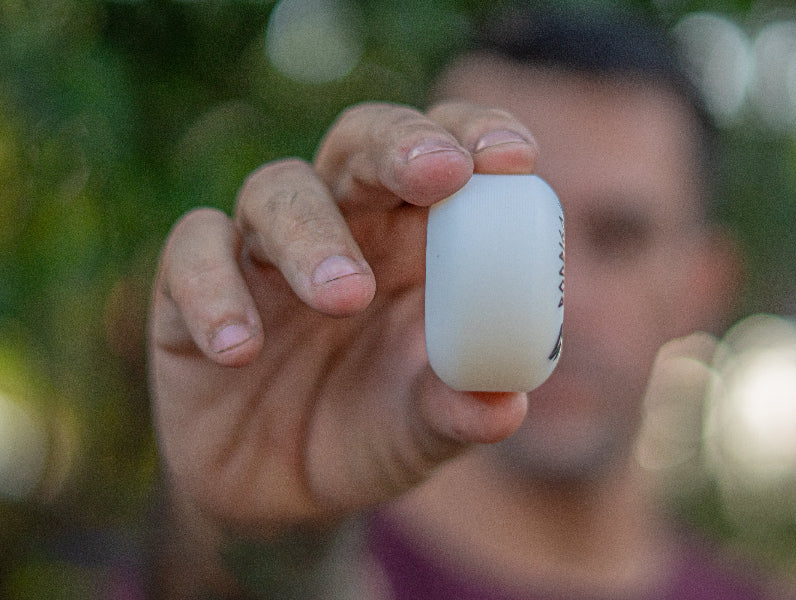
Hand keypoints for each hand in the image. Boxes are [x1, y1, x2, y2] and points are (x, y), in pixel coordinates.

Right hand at [148, 102, 537, 530]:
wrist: (281, 496)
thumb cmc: (371, 434)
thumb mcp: (422, 432)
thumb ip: (458, 412)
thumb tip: (503, 405)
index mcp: (415, 242)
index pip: (448, 155)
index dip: (475, 136)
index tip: (512, 158)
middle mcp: (343, 228)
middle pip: (362, 143)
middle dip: (400, 145)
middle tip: (437, 172)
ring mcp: (264, 253)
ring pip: (276, 191)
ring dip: (311, 233)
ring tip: (343, 297)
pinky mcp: (190, 289)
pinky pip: (190, 256)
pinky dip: (211, 289)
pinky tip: (239, 350)